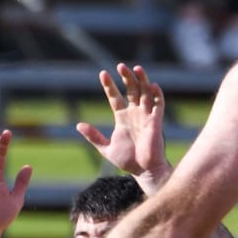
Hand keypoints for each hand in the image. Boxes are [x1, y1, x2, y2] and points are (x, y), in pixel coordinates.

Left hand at [74, 63, 167, 184]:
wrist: (144, 171)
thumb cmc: (128, 161)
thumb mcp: (106, 148)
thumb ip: (94, 136)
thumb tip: (79, 125)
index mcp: (122, 118)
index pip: (115, 97)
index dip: (109, 86)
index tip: (102, 74)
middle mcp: (135, 114)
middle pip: (131, 90)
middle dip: (126, 78)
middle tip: (120, 66)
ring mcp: (146, 116)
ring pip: (145, 93)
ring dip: (141, 80)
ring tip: (135, 68)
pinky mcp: (156, 122)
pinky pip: (158, 105)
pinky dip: (156, 95)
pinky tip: (152, 85)